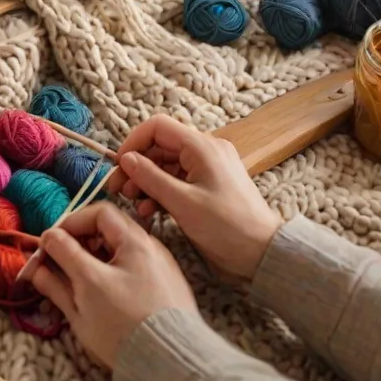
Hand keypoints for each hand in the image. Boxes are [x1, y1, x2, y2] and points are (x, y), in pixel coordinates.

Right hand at [31, 202, 197, 369]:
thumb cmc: (124, 328)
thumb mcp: (83, 301)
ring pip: (122, 249)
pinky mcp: (168, 284)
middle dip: (80, 242)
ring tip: (78, 283)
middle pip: (110, 229)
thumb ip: (57, 278)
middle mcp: (150, 246)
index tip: (50, 244)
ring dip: (96, 257)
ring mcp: (162, 265)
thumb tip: (36, 262)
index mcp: (132, 242)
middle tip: (60, 264)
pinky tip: (103, 295)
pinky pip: (136, 266)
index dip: (70, 224)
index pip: (97, 212)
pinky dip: (114, 271)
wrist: (174, 364)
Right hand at [109, 115, 281, 282]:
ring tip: (133, 202)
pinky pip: (178, 180)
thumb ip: (151, 178)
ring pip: (166, 165)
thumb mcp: (183, 203)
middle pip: (160, 147)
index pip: (158, 127)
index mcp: (202, 146)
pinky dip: (161, 192)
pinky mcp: (209, 186)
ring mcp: (208, 168)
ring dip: (147, 181)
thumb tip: (126, 159)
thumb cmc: (226, 227)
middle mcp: (205, 151)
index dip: (134, 142)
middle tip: (118, 189)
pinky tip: (150, 210)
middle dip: (137, 166)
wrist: (262, 254)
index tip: (118, 165)